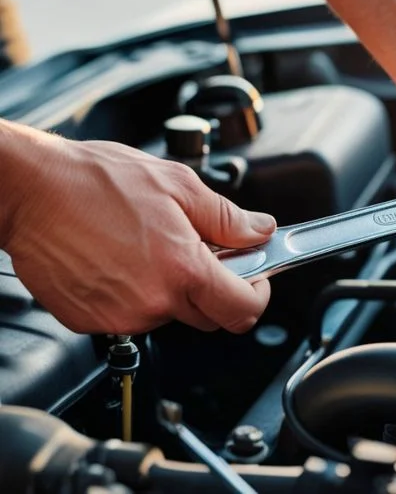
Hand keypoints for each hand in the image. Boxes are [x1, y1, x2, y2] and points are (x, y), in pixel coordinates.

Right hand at [3, 136, 275, 334]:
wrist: (29, 190)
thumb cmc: (93, 181)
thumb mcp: (178, 185)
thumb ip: (228, 217)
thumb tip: (260, 230)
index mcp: (184, 270)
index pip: (243, 310)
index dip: (257, 295)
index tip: (255, 279)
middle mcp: (154, 303)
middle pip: (210, 318)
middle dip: (216, 290)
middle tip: (202, 253)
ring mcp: (119, 317)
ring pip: (169, 317)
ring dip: (172, 290)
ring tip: (150, 247)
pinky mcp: (89, 321)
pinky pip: (130, 316)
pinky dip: (135, 294)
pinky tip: (122, 259)